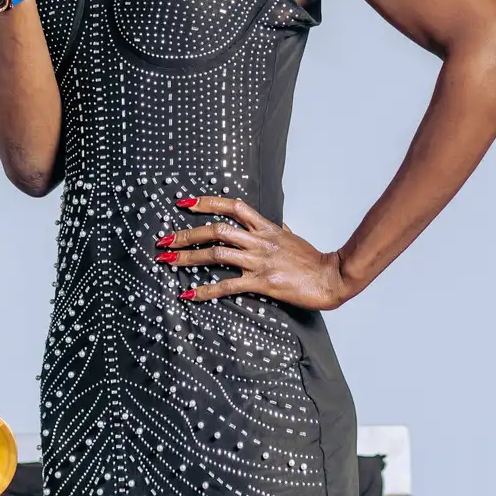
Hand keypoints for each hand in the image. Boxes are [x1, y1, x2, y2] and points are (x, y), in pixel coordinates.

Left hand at [155, 195, 351, 310]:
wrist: (330, 278)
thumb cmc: (314, 260)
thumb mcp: (294, 237)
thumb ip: (280, 230)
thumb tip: (278, 225)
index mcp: (266, 228)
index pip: (233, 206)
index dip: (207, 202)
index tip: (185, 203)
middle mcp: (259, 241)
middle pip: (216, 230)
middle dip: (186, 234)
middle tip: (164, 239)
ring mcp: (259, 261)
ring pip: (216, 253)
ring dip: (188, 257)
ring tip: (167, 260)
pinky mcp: (261, 282)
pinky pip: (227, 285)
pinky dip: (205, 289)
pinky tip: (189, 293)